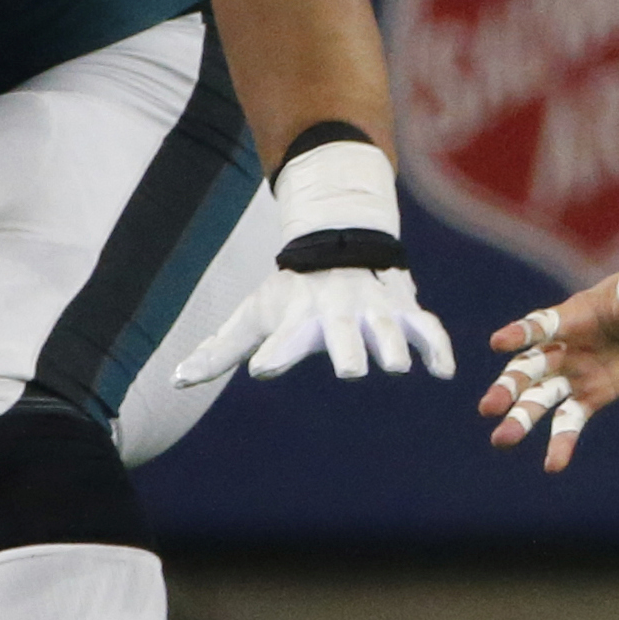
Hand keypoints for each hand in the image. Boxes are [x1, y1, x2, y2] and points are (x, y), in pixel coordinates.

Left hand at [175, 138, 457, 387]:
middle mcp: (337, 312)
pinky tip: (441, 372)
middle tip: (351, 370)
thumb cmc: (290, 291)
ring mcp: (374, 308)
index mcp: (298, 317)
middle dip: (348, 349)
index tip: (262, 368)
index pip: (284, 338)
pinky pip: (427, 326)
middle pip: (344, 333)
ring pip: (388, 327)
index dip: (275, 353)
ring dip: (393, 344)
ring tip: (396, 366)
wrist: (341, 239)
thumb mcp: (253, 314)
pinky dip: (436, 345)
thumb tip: (176, 380)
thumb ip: (219, 351)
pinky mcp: (405, 307)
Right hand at [485, 263, 618, 471]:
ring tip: (502, 441)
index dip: (521, 333)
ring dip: (520, 418)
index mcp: (573, 317)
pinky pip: (570, 421)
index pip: (541, 325)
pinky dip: (561, 443)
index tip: (497, 342)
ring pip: (539, 398)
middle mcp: (565, 348)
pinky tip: (552, 466)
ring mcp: (574, 374)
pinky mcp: (591, 397)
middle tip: (489, 407)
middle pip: (528, 368)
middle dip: (508, 387)